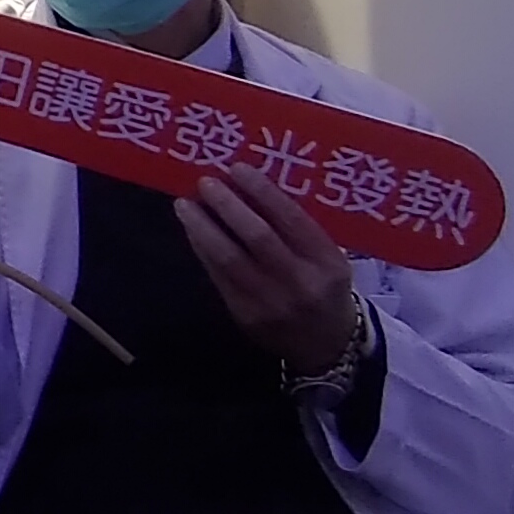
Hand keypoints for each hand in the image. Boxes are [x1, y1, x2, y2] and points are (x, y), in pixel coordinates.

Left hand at [177, 165, 360, 378]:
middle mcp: (300, 282)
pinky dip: (202, 250)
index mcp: (327, 261)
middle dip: (228, 206)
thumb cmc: (325, 286)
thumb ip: (298, 227)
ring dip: (202, 228)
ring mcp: (270, 302)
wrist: (327, 346)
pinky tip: (193, 232)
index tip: (237, 168)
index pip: (292, 218)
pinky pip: (218, 277)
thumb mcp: (328, 256)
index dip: (262, 190)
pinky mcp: (245, 316)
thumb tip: (250, 186)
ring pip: (229, 259)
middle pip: (258, 237)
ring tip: (184, 205)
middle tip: (206, 183)